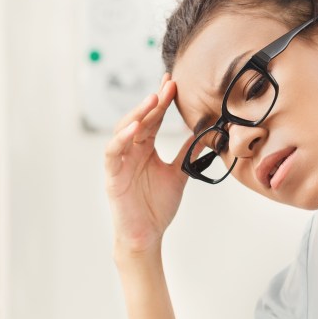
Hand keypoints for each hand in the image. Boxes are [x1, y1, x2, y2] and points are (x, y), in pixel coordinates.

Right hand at [104, 74, 190, 255]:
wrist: (147, 235)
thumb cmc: (157, 207)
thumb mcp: (178, 174)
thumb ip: (187, 154)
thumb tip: (205, 135)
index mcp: (144, 148)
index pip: (153, 119)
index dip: (162, 101)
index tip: (173, 83)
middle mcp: (131, 151)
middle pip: (140, 119)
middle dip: (153, 101)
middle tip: (168, 86)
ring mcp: (120, 162)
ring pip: (124, 130)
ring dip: (138, 113)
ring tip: (152, 100)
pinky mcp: (112, 175)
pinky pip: (113, 152)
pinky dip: (121, 138)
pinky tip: (135, 127)